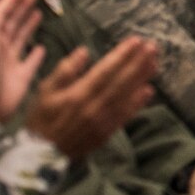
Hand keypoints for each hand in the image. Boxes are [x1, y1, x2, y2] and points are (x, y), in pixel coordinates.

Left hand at [0, 0, 46, 119]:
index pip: (1, 15)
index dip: (10, 1)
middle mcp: (0, 47)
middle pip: (12, 23)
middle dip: (21, 8)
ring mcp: (11, 61)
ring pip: (21, 39)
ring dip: (28, 25)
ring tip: (37, 12)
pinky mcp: (22, 76)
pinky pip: (30, 63)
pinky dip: (36, 55)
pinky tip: (41, 47)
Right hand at [24, 37, 160, 158]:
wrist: (40, 153)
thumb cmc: (41, 118)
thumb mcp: (44, 91)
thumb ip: (64, 71)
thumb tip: (84, 51)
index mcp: (77, 94)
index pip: (104, 71)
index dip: (121, 55)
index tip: (135, 41)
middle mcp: (92, 106)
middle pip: (120, 82)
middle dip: (138, 63)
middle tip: (152, 47)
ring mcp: (101, 121)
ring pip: (126, 96)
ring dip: (141, 79)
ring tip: (154, 63)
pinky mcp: (106, 132)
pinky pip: (125, 115)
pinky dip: (138, 103)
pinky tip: (148, 90)